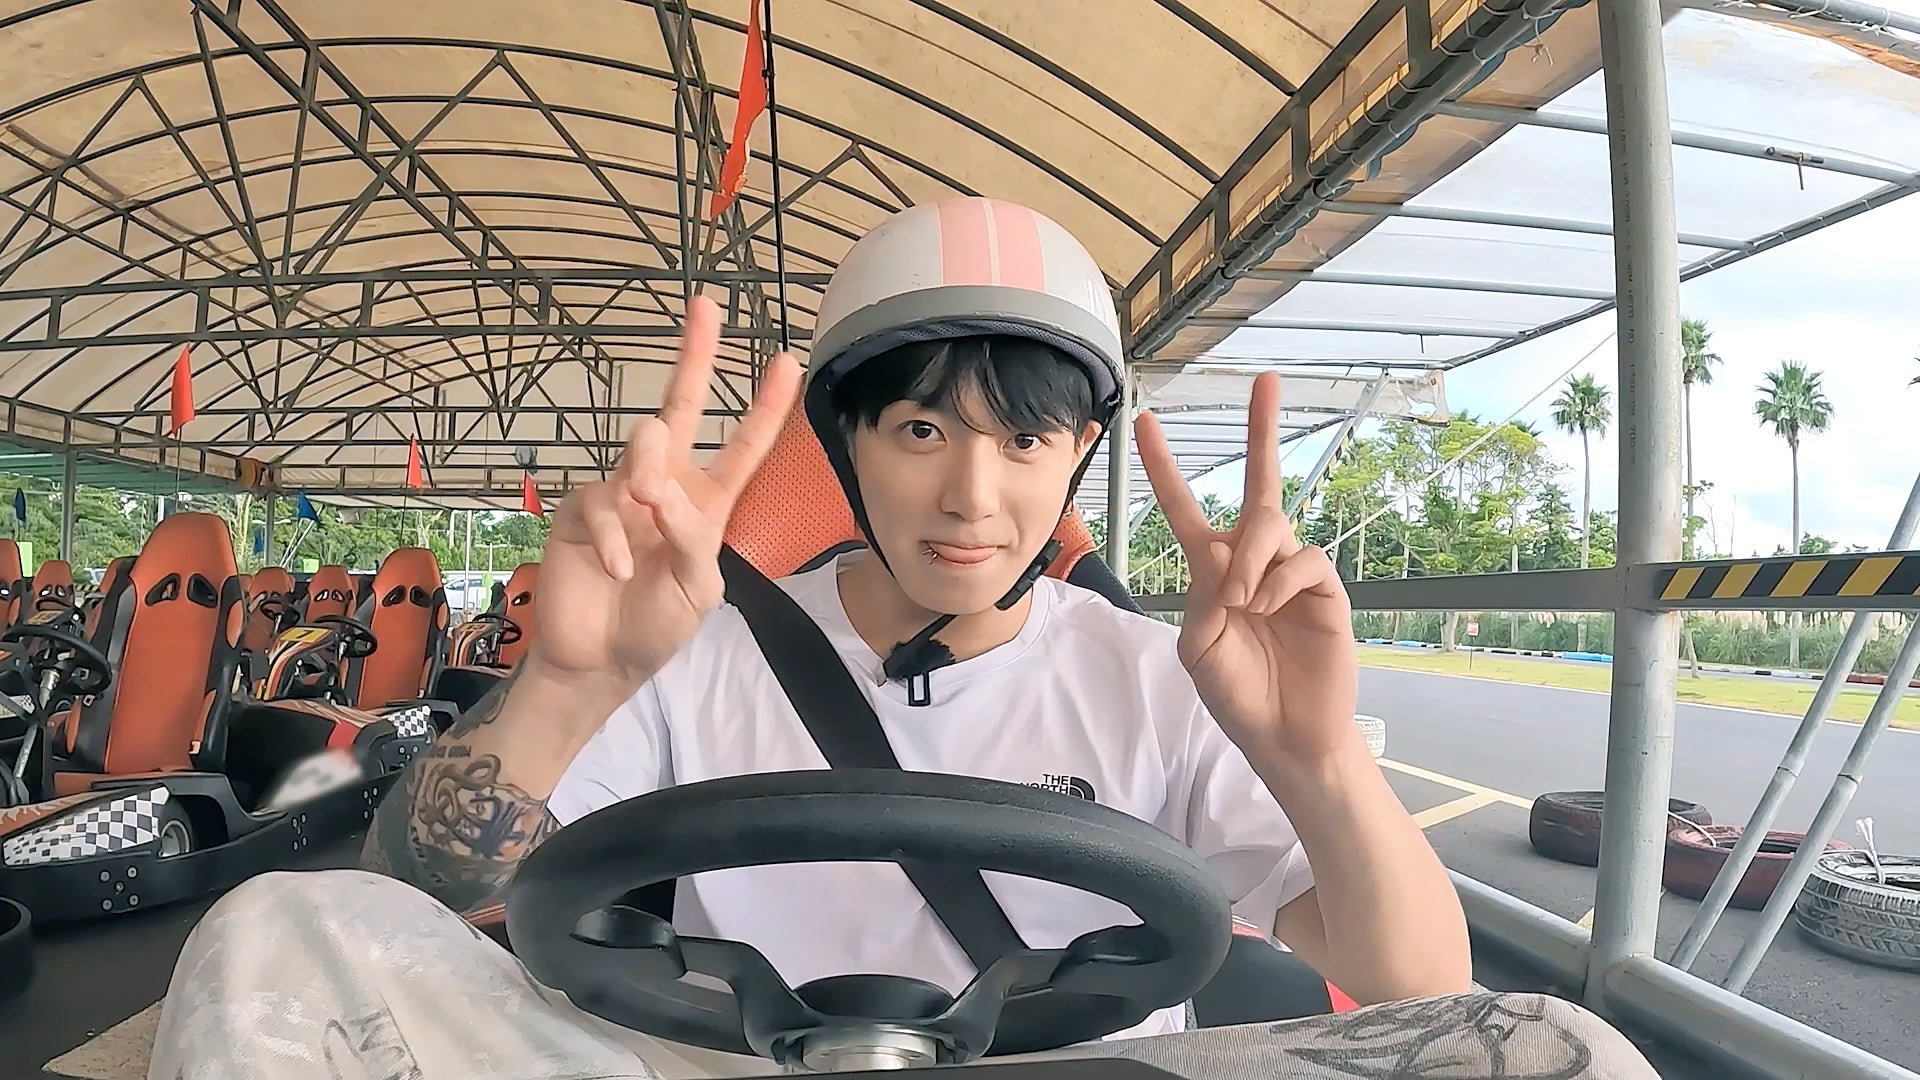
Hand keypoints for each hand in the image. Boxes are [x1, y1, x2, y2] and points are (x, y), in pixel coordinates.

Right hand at [530, 295, 800, 698]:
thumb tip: (659, 490)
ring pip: (642, 446)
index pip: (742, 446)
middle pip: (680, 407)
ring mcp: (620, 493)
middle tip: (706, 306)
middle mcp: (664, 486)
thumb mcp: (697, 590)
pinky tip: (617, 569)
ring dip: (648, 472)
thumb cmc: (656, 627)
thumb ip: (691, 539)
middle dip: (695, 355)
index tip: (786, 359)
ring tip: (647, 508)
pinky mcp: (580, 509)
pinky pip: (601, 502)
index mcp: (706, 503)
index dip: (765, 405)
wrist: (600, 662)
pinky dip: (612, 538)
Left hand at [1135, 372, 1359, 766]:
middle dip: (1261, 431)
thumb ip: (1204, 600)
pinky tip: (1269, 607)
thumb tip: (1235, 566)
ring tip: (1242, 604)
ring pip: (1270, 526)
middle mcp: (1254, 561)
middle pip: (1258, 485)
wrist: (1283, 736)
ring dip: (1248, 559)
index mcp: (1213, 571)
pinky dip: (1278, 581)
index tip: (1142, 422)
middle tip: (1267, 380)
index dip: (1164, 468)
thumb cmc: (1237, 694)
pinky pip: (1302, 561)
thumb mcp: (1198, 646)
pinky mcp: (1324, 591)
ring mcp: (1291, 573)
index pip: (1185, 509)